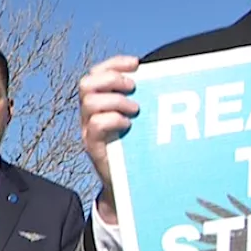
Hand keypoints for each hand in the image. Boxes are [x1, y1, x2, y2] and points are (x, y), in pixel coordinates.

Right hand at [79, 55, 139, 221]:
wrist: (125, 187)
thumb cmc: (135, 150)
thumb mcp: (137, 123)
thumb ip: (141, 102)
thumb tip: (164, 82)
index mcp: (99, 103)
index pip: (96, 74)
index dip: (114, 64)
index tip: (136, 64)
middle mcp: (89, 115)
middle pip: (86, 84)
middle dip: (112, 79)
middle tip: (133, 88)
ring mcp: (88, 130)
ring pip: (90, 102)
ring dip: (116, 100)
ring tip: (135, 110)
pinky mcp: (92, 146)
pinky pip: (96, 124)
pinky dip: (114, 119)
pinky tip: (128, 125)